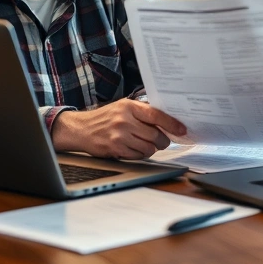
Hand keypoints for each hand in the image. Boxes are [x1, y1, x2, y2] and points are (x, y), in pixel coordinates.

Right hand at [50, 99, 186, 159]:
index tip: (182, 130)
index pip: (156, 115)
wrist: (81, 129)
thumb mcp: (122, 108)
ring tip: (146, 145)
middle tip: (163, 142)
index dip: (172, 123)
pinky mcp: (115, 148)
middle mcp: (124, 120)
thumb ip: (142, 112)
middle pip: (155, 135)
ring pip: (148, 148)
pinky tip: (134, 149)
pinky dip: (140, 155)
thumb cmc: (105, 118)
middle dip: (163, 141)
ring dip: (151, 149)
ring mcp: (119, 135)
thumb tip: (167, 121)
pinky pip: (137, 156)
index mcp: (129, 106)